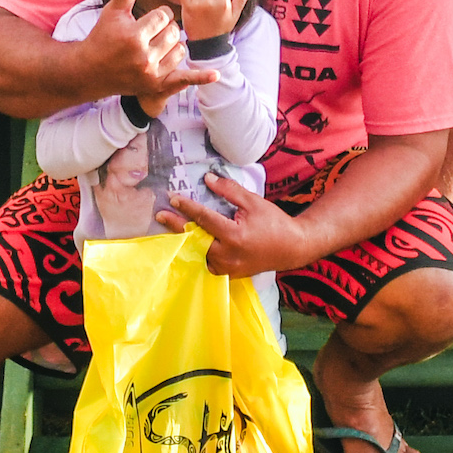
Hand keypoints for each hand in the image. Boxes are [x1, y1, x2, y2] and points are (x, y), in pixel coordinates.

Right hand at [85, 0, 216, 103]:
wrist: (91, 71)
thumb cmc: (103, 37)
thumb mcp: (112, 13)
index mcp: (134, 36)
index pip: (163, 16)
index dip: (157, 14)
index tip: (147, 20)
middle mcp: (144, 56)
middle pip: (174, 32)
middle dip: (165, 28)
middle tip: (151, 33)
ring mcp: (151, 73)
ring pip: (180, 50)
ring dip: (173, 45)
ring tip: (157, 46)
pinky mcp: (155, 86)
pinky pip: (183, 79)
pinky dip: (200, 77)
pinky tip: (215, 75)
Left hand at [158, 174, 312, 276]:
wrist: (292, 247)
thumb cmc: (274, 222)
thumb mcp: (253, 201)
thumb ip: (229, 190)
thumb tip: (207, 179)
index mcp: (234, 235)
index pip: (204, 219)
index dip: (187, 207)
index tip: (173, 197)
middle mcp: (228, 255)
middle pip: (194, 239)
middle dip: (176, 226)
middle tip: (160, 215)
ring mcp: (228, 268)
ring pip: (198, 254)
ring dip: (183, 241)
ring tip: (168, 229)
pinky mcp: (229, 274)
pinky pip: (207, 265)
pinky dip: (196, 255)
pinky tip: (186, 245)